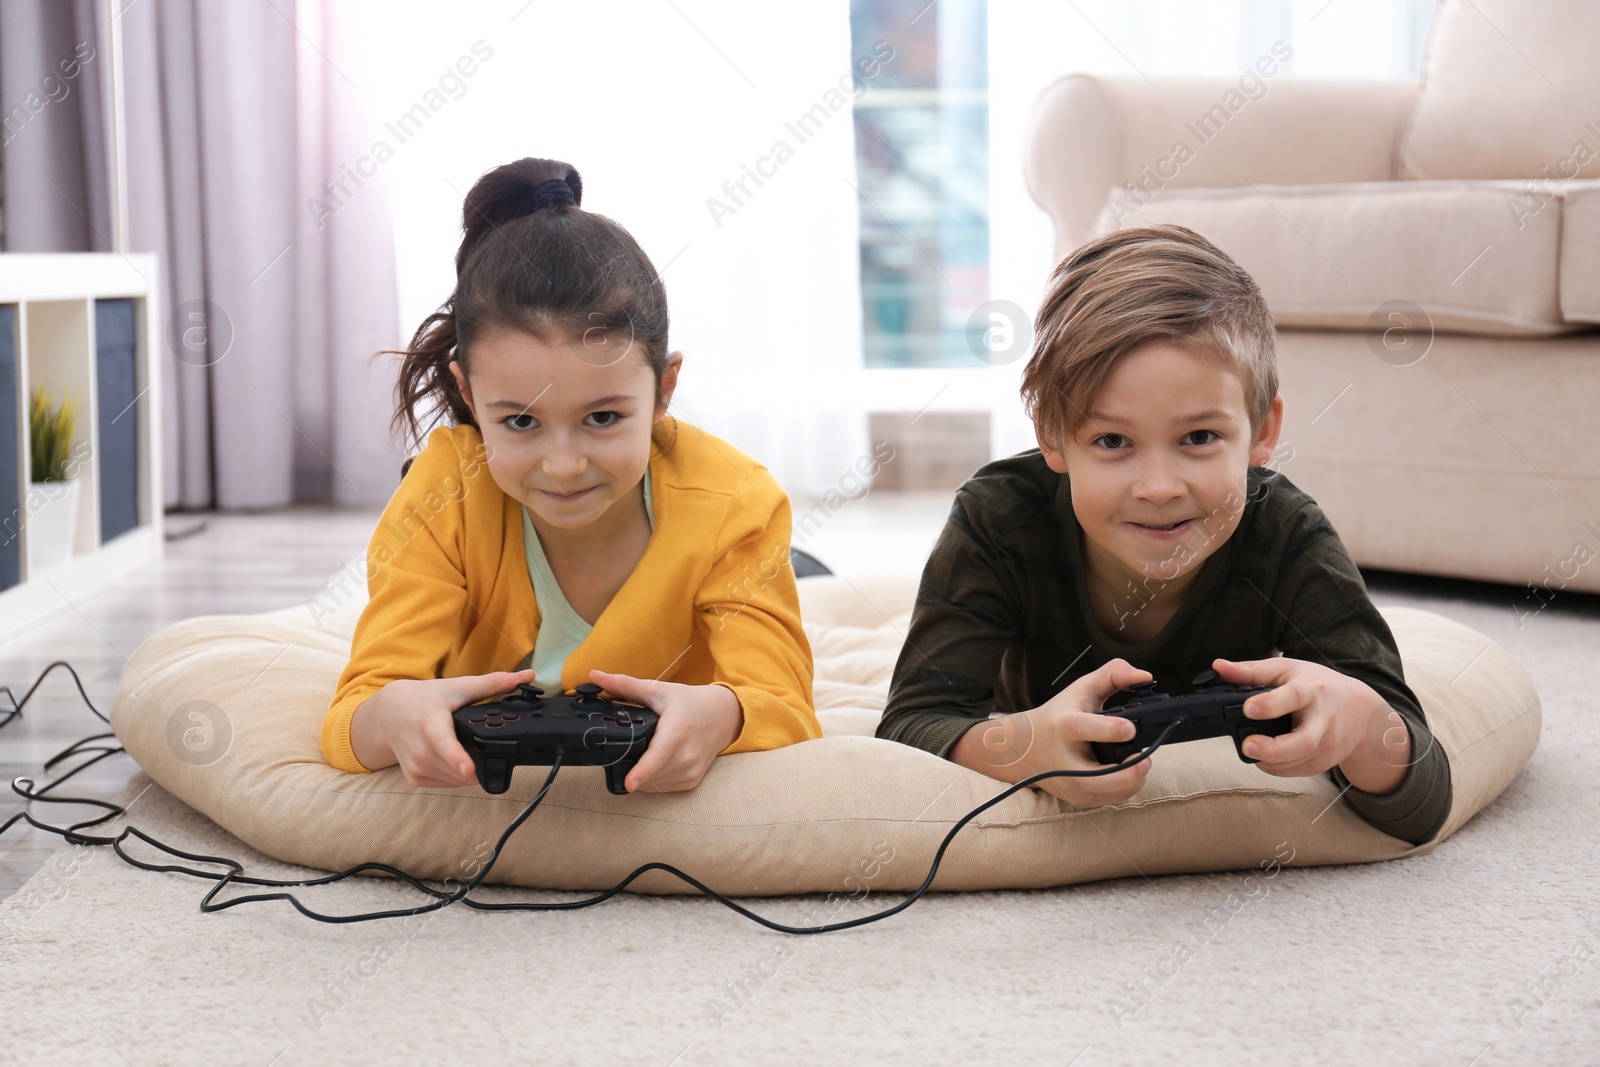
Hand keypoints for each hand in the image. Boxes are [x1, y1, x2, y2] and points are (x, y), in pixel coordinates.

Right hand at [351, 669, 537, 787]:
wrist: (389, 713)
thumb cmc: (425, 698)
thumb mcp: (458, 687)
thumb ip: (494, 684)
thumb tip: (528, 676)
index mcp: (431, 724)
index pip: (445, 745)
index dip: (458, 758)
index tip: (470, 770)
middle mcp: (420, 749)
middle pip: (461, 767)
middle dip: (479, 760)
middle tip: (480, 743)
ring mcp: (416, 766)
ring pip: (457, 780)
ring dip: (469, 771)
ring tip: (464, 748)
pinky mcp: (414, 779)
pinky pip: (446, 784)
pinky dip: (456, 775)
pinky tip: (453, 759)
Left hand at [587, 670, 743, 792]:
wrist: (723, 716)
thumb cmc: (689, 702)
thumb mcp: (658, 690)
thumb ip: (625, 685)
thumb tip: (594, 676)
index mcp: (678, 729)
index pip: (659, 754)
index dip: (642, 771)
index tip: (629, 783)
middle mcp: (688, 753)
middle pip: (650, 770)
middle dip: (632, 764)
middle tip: (632, 746)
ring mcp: (692, 769)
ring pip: (654, 783)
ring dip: (642, 774)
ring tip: (645, 752)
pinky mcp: (692, 780)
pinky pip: (663, 788)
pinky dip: (653, 779)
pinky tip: (655, 764)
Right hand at [950, 658, 1155, 808]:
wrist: (1024, 748)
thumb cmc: (1058, 716)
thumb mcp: (1081, 688)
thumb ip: (1114, 675)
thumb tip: (1144, 676)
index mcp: (1065, 726)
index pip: (1083, 729)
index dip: (1108, 730)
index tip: (1130, 728)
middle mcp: (1065, 759)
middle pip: (1096, 778)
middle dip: (1127, 774)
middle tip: (1146, 760)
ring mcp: (1070, 784)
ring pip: (1107, 793)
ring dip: (1133, 781)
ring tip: (1141, 763)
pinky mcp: (1078, 799)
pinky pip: (1110, 799)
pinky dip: (1126, 788)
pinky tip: (1129, 774)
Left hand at [1209, 656, 1409, 792]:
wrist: (1361, 711)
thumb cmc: (1319, 685)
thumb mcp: (1288, 670)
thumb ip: (1252, 671)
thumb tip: (1218, 667)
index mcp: (1312, 690)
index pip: (1294, 696)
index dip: (1271, 704)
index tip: (1248, 708)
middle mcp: (1324, 719)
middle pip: (1304, 741)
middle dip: (1273, 748)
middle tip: (1247, 746)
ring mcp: (1328, 744)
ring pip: (1298, 761)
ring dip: (1269, 760)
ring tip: (1251, 749)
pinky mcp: (1325, 762)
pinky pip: (1297, 772)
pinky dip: (1276, 768)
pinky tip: (1264, 758)